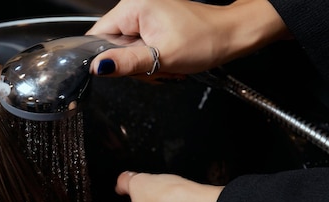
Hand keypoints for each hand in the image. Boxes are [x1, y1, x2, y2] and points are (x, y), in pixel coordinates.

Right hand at [87, 0, 288, 76]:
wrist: (231, 36)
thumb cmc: (204, 40)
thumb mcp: (162, 57)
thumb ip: (127, 63)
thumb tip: (98, 67)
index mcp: (133, 7)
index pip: (98, 36)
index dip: (107, 57)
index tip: (127, 67)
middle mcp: (136, 8)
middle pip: (113, 47)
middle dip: (133, 65)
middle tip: (157, 67)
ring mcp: (145, 17)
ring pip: (128, 53)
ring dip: (145, 66)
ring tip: (166, 64)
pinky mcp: (154, 27)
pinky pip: (141, 51)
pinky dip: (153, 62)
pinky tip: (167, 62)